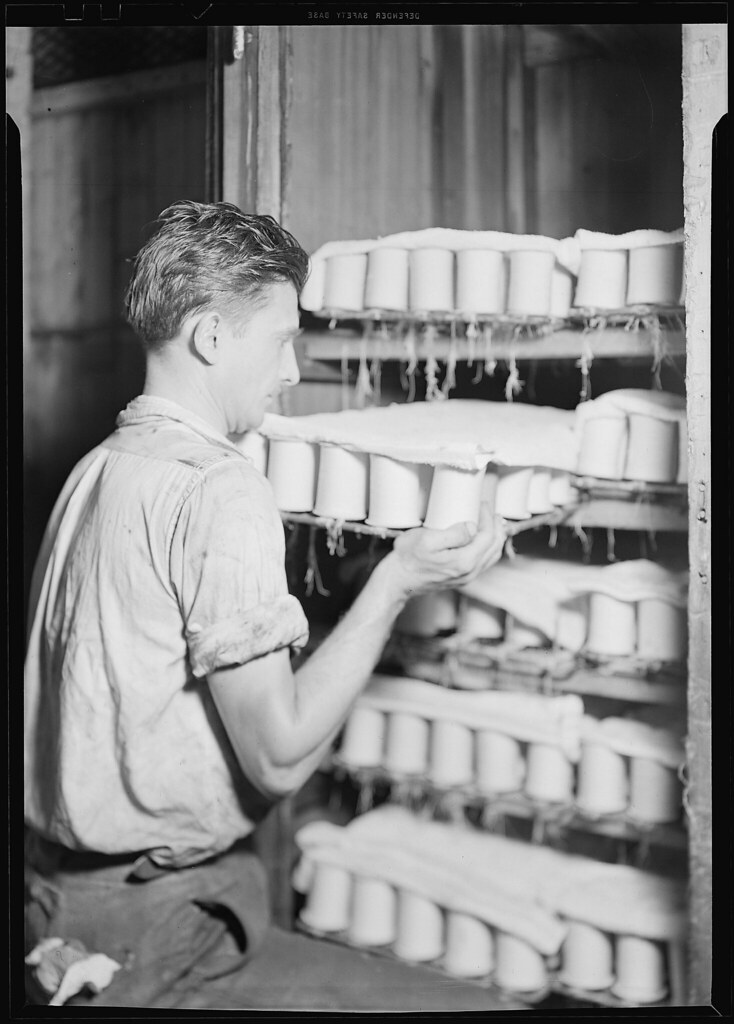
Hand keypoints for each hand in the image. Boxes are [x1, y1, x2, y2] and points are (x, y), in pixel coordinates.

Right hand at [385, 502, 506, 598]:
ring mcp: (466, 577)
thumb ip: (454, 534)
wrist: (398, 579)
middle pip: (494, 547)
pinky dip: (488, 549)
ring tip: (492, 523)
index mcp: (464, 561)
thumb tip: (472, 527)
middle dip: (496, 527)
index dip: (488, 518)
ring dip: (495, 538)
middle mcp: (469, 572)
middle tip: (491, 511)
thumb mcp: (426, 540)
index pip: (487, 536)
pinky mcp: (461, 578)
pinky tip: (483, 540)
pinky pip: (484, 563)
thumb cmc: (408, 558)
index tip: (482, 505)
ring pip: (492, 556)